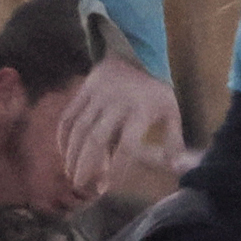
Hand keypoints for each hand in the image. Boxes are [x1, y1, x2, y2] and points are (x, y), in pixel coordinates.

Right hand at [63, 56, 184, 193]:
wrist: (135, 53)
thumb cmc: (155, 90)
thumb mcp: (170, 111)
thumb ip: (174, 141)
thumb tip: (178, 169)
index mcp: (141, 111)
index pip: (127, 145)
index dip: (118, 167)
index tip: (111, 186)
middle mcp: (117, 103)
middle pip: (96, 138)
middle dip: (86, 165)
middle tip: (81, 186)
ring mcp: (97, 95)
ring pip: (79, 129)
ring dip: (72, 155)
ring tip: (72, 175)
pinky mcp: (84, 90)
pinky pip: (68, 115)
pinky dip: (63, 136)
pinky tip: (64, 153)